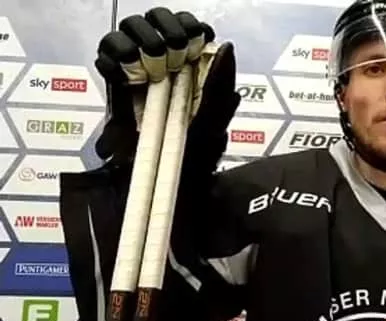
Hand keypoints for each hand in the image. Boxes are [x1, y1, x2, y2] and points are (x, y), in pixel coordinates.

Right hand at [93, 7, 239, 172]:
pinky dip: (112, 57)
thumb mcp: (216, 120)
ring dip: (138, 36)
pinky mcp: (116, 87)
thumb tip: (228, 46)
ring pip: (128, 34)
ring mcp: (137, 74)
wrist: (165, 182)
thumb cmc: (195, 156)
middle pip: (155, 23)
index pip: (186, 29)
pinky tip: (125, 66)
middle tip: (173, 45)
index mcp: (191, 69)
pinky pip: (106, 59)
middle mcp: (163, 66)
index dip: (190, 25)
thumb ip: (222, 84)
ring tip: (151, 55)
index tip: (199, 35)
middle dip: (164, 26)